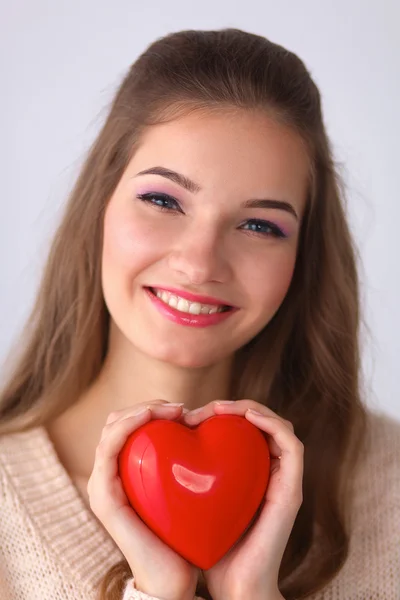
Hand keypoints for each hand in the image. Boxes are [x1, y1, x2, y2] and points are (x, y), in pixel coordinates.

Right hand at [87, 400, 198, 599]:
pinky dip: (127, 425)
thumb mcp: (182, 489)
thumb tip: (201, 430)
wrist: (173, 578)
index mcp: (123, 472)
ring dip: (140, 410)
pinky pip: (109, 448)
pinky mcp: (103, 496)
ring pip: (112, 427)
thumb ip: (181, 462)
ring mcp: (102, 484)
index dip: (152, 408)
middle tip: (179, 409)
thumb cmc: (182, 534)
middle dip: (147, 405)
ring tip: (170, 411)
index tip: (183, 411)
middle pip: (117, 420)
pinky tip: (151, 417)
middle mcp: (107, 474)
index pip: (128, 424)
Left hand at [183, 399, 302, 599]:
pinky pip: (292, 445)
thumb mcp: (194, 502)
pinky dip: (271, 424)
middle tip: (200, 412)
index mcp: (250, 474)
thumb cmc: (210, 547)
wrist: (233, 588)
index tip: (187, 417)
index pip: (243, 430)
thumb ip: (188, 477)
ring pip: (278, 426)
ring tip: (220, 409)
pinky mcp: (292, 489)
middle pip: (260, 423)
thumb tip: (159, 450)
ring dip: (250, 409)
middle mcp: (270, 473)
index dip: (220, 413)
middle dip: (231, 408)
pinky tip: (245, 417)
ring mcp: (285, 481)